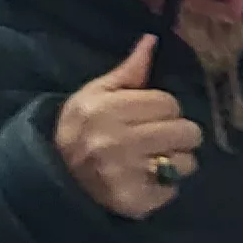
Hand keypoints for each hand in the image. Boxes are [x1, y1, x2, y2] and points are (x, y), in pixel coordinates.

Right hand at [54, 36, 205, 218]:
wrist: (56, 174)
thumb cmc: (80, 128)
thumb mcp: (94, 94)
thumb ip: (128, 72)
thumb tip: (152, 40)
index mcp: (106, 110)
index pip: (169, 103)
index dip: (163, 107)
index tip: (149, 114)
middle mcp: (117, 142)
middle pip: (186, 132)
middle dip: (177, 133)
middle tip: (158, 136)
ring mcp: (127, 174)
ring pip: (186, 163)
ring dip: (174, 161)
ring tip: (153, 159)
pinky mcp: (135, 201)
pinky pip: (173, 190)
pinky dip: (163, 185)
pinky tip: (145, 179)